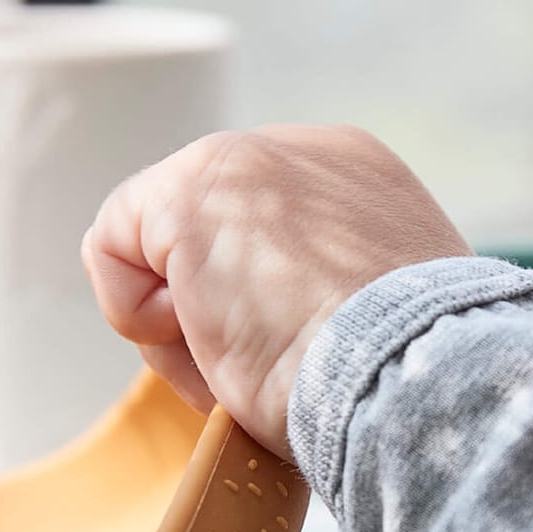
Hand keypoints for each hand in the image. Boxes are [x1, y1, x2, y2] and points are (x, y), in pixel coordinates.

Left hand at [81, 124, 471, 455]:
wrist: (419, 378)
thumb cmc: (412, 378)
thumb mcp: (389, 314)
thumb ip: (343, 289)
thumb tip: (295, 325)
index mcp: (369, 179)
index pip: (277, 228)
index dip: (270, 300)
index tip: (305, 351)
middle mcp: (308, 153)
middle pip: (215, 231)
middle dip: (223, 304)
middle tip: (274, 362)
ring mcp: (245, 165)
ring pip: (164, 246)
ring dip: (191, 323)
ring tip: (249, 363)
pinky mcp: (186, 197)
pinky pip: (112, 249)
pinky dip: (139, 315)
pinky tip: (205, 343)